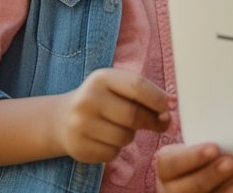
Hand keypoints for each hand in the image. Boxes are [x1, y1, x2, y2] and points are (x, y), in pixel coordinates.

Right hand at [53, 68, 170, 163]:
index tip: (170, 106)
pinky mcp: (79, 147)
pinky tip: (107, 139)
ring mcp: (80, 125)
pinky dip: (117, 149)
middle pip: (134, 116)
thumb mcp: (117, 87)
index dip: (159, 99)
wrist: (62, 119)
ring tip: (121, 128)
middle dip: (153, 121)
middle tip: (162, 123)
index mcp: (101, 78)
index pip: (138, 86)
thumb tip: (170, 108)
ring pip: (125, 138)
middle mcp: (87, 100)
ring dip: (131, 136)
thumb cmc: (102, 100)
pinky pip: (112, 153)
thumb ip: (143, 94)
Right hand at [156, 143, 232, 192]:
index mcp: (166, 167)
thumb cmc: (205, 159)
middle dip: (210, 175)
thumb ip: (209, 145)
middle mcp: (169, 190)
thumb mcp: (200, 148)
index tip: (215, 148)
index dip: (193, 157)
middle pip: (185, 188)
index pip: (172, 163)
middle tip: (231, 163)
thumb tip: (226, 138)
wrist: (206, 176)